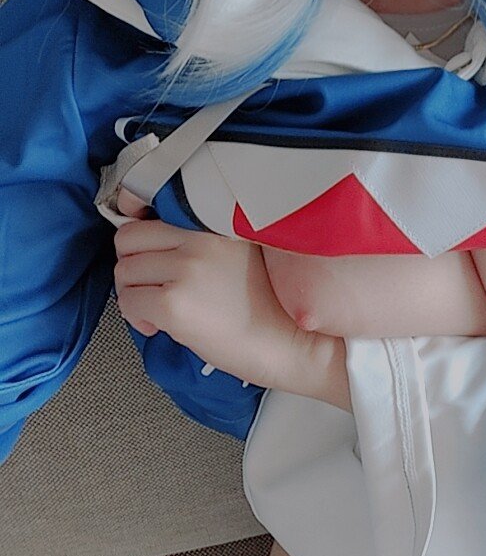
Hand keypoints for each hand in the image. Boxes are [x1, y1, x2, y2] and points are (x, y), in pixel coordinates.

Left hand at [113, 217, 333, 392]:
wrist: (290, 344)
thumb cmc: (269, 308)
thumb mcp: (237, 254)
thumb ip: (198, 240)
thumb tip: (147, 241)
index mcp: (214, 222)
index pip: (151, 211)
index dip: (139, 235)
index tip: (141, 252)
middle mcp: (199, 239)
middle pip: (128, 239)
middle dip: (133, 266)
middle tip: (152, 287)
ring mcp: (186, 269)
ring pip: (124, 271)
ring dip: (135, 294)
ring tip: (161, 311)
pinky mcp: (174, 303)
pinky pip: (128, 302)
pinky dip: (137, 317)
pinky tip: (162, 326)